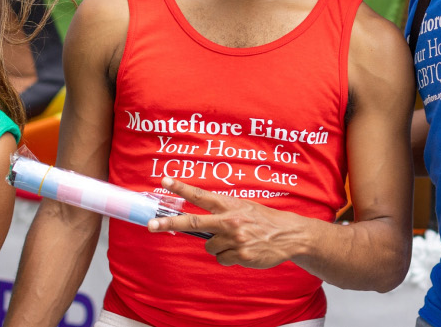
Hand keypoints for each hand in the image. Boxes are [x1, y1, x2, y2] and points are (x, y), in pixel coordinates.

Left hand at [148, 177, 307, 268]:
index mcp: (230, 205)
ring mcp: (234, 239)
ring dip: (219, 246)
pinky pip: (222, 259)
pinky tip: (244, 251)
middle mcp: (230, 220)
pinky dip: (229, 257)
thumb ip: (222, 212)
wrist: (289, 235)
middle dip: (170, 223)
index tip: (164, 180)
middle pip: (193, 222)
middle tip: (151, 225)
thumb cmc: (263, 220)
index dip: (181, 188)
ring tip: (237, 241)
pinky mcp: (240, 255)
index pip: (201, 195)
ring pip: (209, 247)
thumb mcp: (244, 208)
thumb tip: (198, 223)